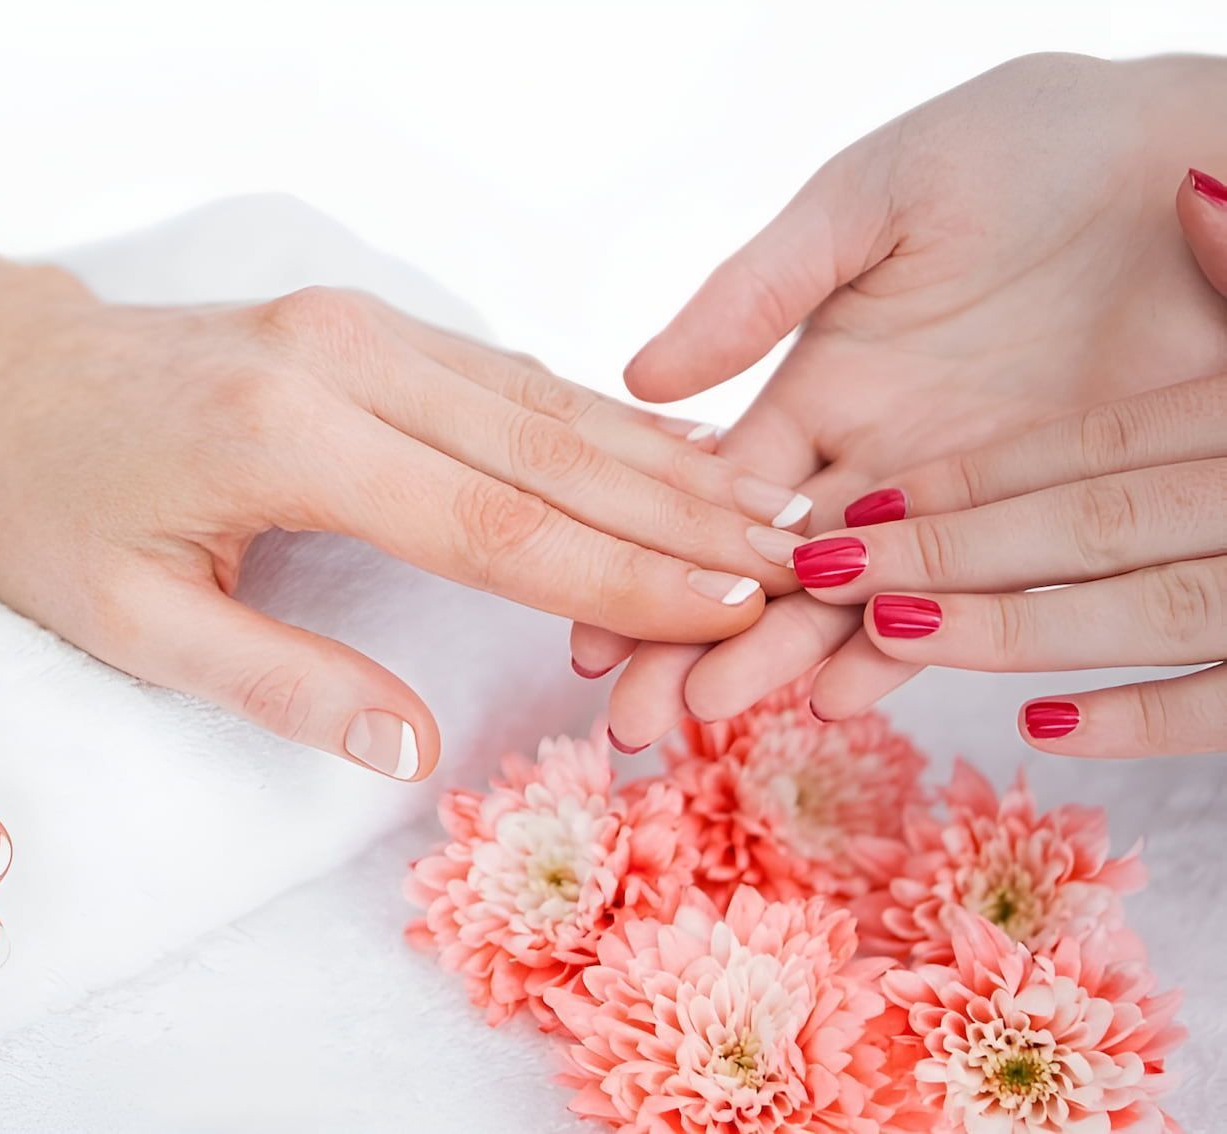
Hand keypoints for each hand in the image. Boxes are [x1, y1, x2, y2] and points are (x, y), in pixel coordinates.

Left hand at [0, 277, 804, 780]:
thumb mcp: (132, 620)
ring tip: (761, 509)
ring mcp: (358, 325)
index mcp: (291, 438)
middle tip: (793, 564)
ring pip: (541, 398)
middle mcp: (343, 359)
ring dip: (656, 459)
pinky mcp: (361, 320)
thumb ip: (280, 683)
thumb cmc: (49, 504)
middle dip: (680, 514)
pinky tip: (661, 449)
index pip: (499, 523)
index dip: (623, 580)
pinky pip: (503, 373)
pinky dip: (594, 418)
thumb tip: (414, 750)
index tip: (728, 614)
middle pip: (550, 447)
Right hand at [581, 52, 1226, 748]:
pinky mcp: (1053, 522)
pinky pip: (972, 600)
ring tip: (709, 715)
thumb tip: (637, 376)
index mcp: (823, 386)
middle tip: (630, 712)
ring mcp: (963, 500)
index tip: (586, 623)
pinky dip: (908, 651)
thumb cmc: (1029, 149)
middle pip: (763, 569)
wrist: (1196, 155)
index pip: (713, 492)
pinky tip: (840, 695)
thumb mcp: (872, 199)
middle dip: (691, 640)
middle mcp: (879, 460)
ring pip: (853, 604)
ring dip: (778, 662)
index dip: (647, 556)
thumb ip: (761, 288)